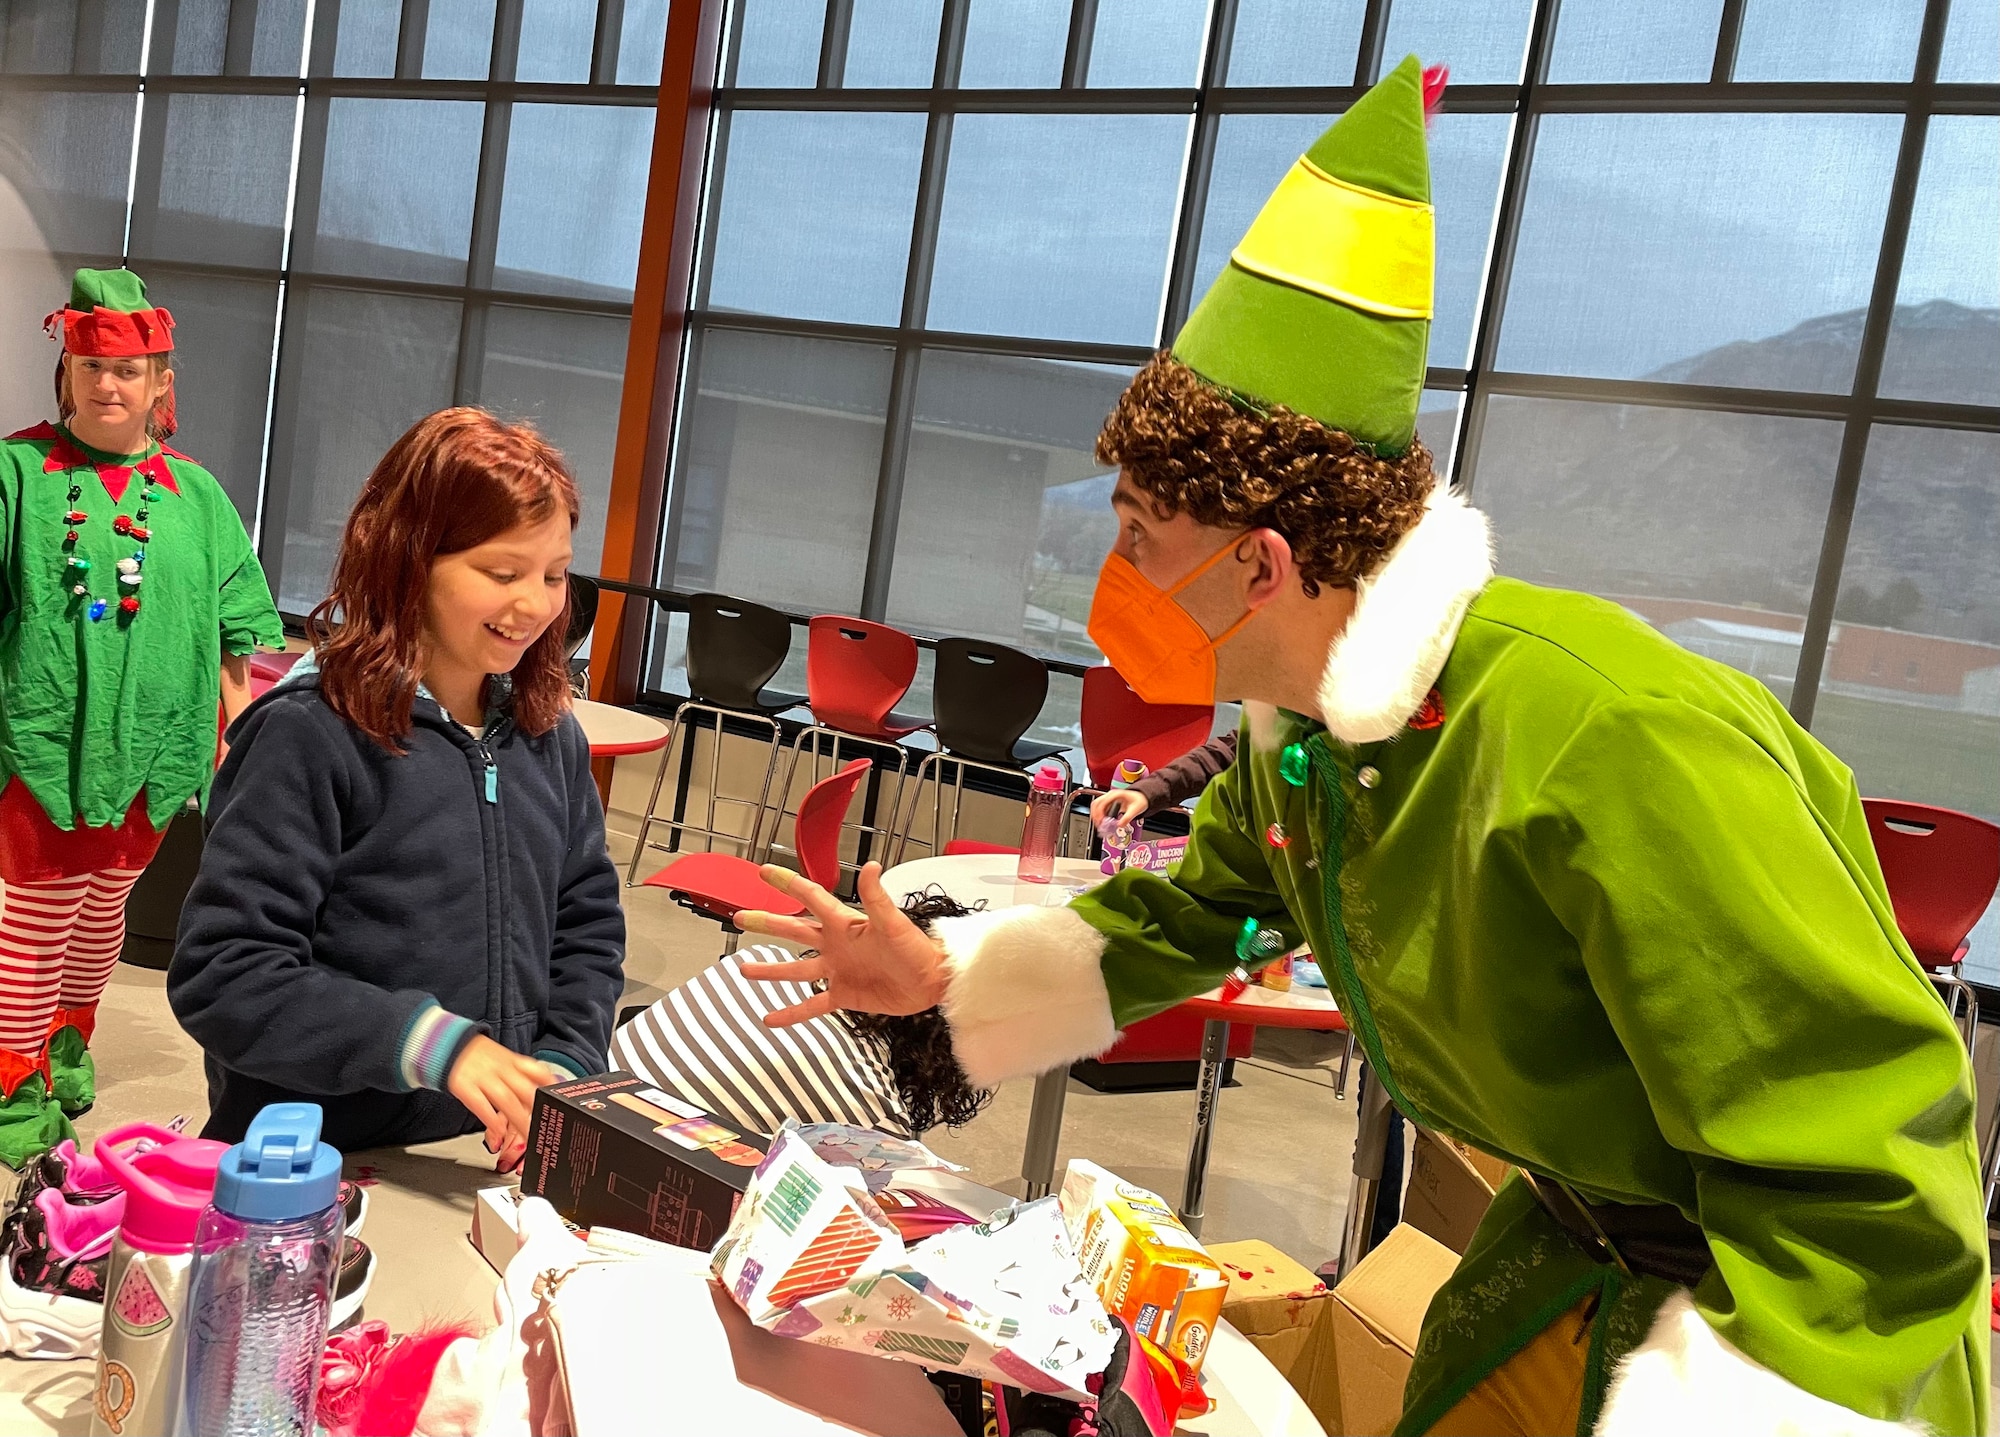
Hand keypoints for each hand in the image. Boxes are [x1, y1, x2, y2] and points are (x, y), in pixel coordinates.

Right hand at [447, 1036, 556, 1157]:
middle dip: (537, 1110)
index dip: (550, 1088)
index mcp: (512, 1061)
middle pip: (524, 1089)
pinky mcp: (464, 1085)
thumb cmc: (477, 1056)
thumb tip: (540, 1090)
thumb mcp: (503, 1058)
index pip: (537, 1072)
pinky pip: (479, 1103)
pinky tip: (498, 1131)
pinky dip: (490, 1118)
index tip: (559, 1103)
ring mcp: (482, 1077)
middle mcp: (500, 1068)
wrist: (446, 1042)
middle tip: (547, 1127)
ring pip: (505, 1099)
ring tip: (528, 1135)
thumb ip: (520, 1074)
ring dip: (518, 1119)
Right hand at [736, 862, 948, 1028]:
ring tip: (744, 969)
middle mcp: (836, 945)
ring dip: (771, 970)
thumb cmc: (916, 949)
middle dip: (767, 923)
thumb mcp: (894, 922)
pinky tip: (771, 1018)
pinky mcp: (843, 995)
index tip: (764, 872)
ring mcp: (837, 970)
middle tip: (741, 917)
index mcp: (844, 923)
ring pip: (796, 969)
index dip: (787, 883)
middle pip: (794, 931)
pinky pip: (811, 1004)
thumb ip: (877, 898)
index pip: (809, 898)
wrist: (931, 982)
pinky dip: (792, 1012)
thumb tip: (871, 866)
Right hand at [1089, 788, 1148, 829]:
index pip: (1102, 802)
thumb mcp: (1135, 810)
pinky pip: (1100, 808)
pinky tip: (1101, 821)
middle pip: (1096, 803)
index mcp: (1116, 795)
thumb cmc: (1139, 800)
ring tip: (1098, 824)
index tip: (1101, 821)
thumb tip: (1119, 825)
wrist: (1142, 797)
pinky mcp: (1109, 803)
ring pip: (1096, 805)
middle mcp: (1110, 795)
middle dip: (1095, 814)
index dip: (1099, 812)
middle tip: (1098, 824)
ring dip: (1095, 815)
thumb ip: (1127, 818)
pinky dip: (1098, 814)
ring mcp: (1108, 798)